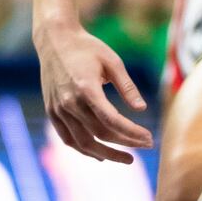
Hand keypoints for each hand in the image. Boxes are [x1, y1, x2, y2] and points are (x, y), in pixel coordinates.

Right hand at [35, 16, 152, 162]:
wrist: (55, 41)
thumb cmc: (88, 48)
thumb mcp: (113, 62)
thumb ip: (127, 87)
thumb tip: (142, 109)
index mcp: (86, 89)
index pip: (111, 120)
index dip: (131, 132)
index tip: (149, 138)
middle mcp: (69, 103)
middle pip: (99, 133)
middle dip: (125, 143)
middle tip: (146, 146)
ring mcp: (58, 109)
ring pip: (82, 142)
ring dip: (105, 153)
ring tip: (127, 159)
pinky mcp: (52, 112)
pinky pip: (67, 138)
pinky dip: (84, 149)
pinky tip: (100, 155)